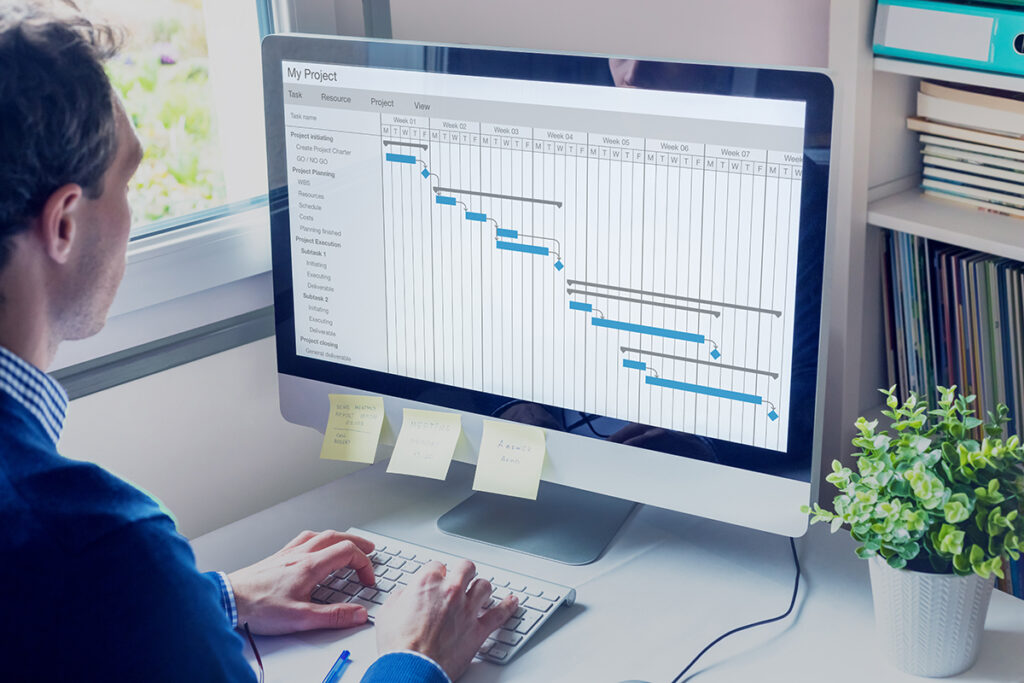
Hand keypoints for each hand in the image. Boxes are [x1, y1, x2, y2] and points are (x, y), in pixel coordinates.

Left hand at [228, 530, 375, 634]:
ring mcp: (288, 553)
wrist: (229, 599)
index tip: (367, 580)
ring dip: (339, 537)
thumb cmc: (259, 607)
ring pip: (320, 535)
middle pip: (337, 537)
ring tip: (347, 544)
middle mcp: (300, 554)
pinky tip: (314, 545)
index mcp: (310, 566)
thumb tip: (358, 614)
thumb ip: (333, 616)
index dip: (364, 564)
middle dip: (357, 543)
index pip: (347, 552)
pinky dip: (318, 538)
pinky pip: (303, 538)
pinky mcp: (277, 557)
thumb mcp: (300, 618)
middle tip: (370, 550)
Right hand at [375, 560, 518, 679]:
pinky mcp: (478, 629)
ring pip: (484, 586)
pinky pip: (500, 613)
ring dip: (481, 588)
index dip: (437, 573)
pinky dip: (508, 606)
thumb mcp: (388, 612)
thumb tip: (406, 595)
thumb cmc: (399, 645)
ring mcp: (467, 609)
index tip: (437, 579)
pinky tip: (512, 602)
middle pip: (466, 568)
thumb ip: (401, 597)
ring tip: (479, 591)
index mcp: (427, 583)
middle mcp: (451, 591)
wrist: (412, 668)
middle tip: (461, 577)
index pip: (438, 565)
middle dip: (463, 572)